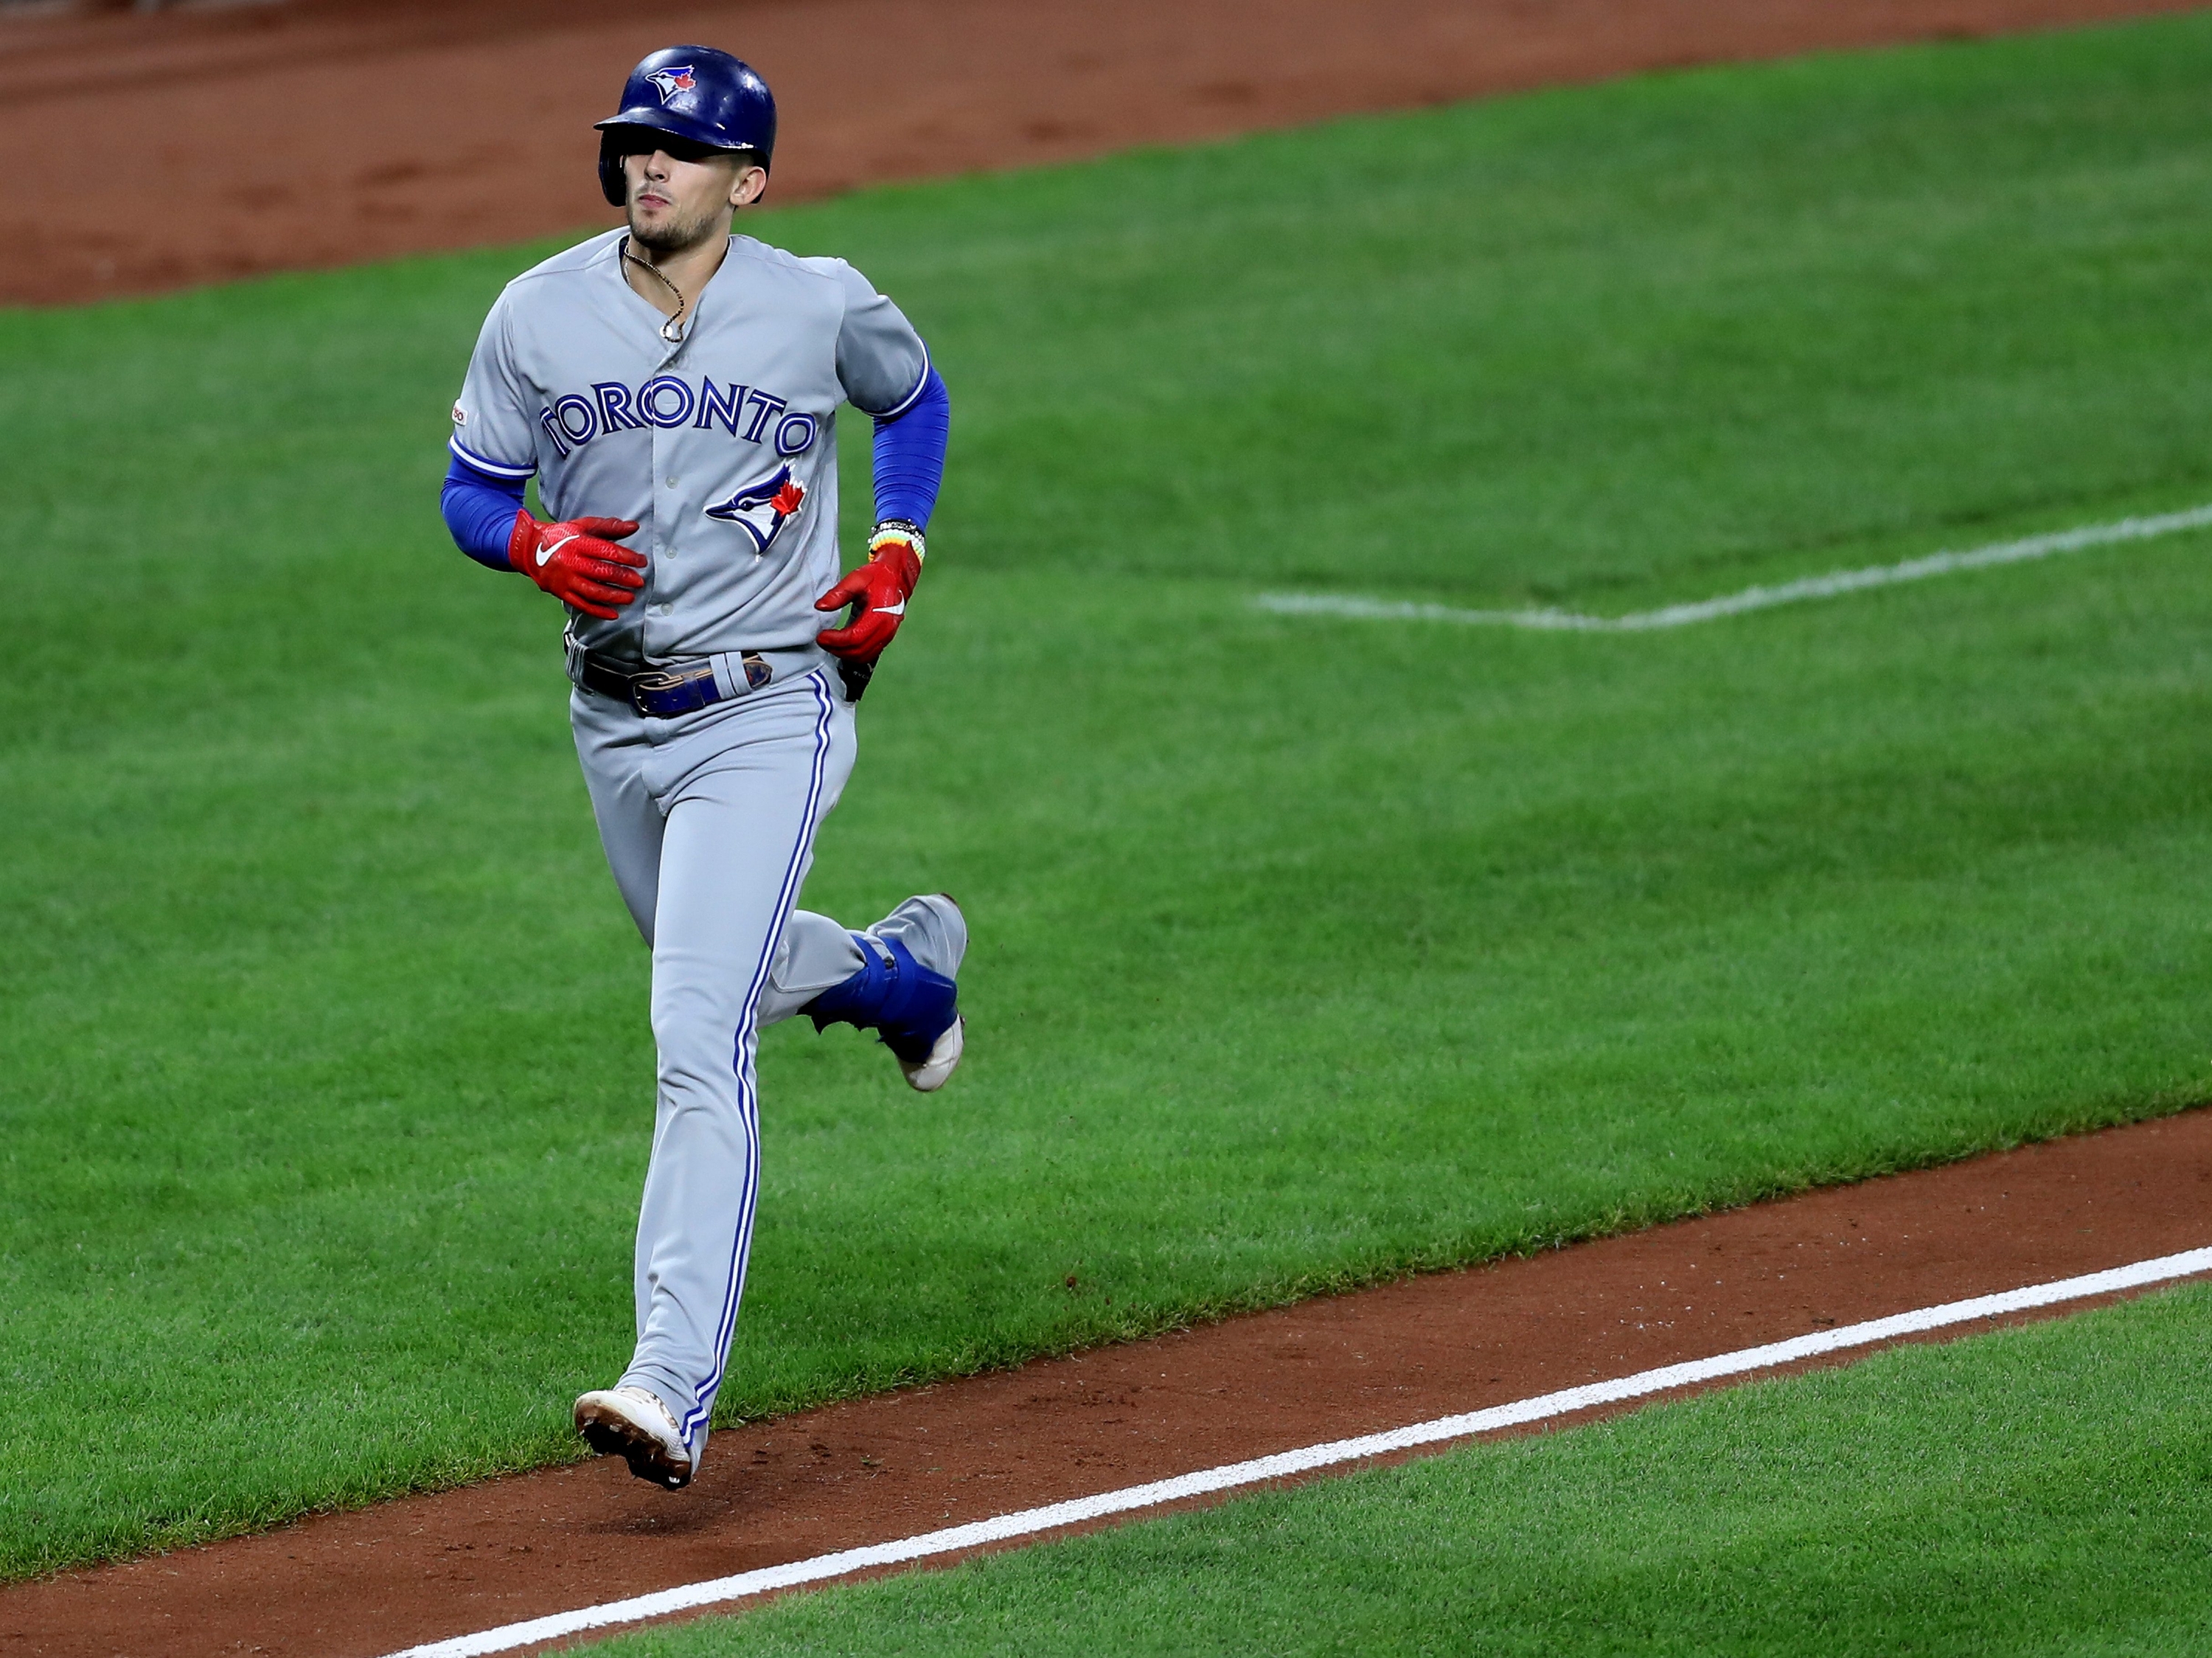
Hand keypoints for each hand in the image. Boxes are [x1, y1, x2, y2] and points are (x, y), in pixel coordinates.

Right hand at [508, 512, 644, 619]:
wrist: (530, 549)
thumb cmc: (561, 537)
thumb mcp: (583, 526)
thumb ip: (609, 527)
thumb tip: (634, 527)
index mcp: (578, 544)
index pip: (607, 551)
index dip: (627, 557)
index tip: (641, 562)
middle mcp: (571, 562)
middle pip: (601, 573)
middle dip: (623, 579)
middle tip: (639, 582)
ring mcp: (565, 580)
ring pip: (593, 592)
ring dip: (614, 596)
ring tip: (630, 598)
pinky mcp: (561, 592)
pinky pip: (581, 605)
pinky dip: (598, 611)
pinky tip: (613, 613)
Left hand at [814, 523, 923, 662]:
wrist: (896, 576)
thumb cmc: (878, 576)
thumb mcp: (856, 579)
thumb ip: (837, 594)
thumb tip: (820, 606)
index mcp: (880, 614)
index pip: (855, 637)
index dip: (835, 640)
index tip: (821, 635)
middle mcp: (886, 628)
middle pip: (859, 650)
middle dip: (837, 649)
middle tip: (822, 641)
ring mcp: (888, 635)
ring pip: (864, 656)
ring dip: (844, 654)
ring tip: (830, 644)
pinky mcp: (886, 638)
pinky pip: (870, 654)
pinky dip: (854, 655)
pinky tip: (842, 647)